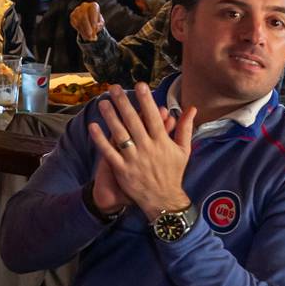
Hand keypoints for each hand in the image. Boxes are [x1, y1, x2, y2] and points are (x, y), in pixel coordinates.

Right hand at [70, 1, 105, 41]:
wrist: (88, 20)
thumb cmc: (96, 22)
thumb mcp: (100, 24)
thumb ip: (99, 26)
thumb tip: (95, 29)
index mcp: (93, 6)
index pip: (93, 10)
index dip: (93, 19)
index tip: (95, 28)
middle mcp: (84, 6)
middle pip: (84, 16)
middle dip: (87, 26)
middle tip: (90, 35)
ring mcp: (77, 10)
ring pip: (79, 20)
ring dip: (83, 30)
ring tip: (88, 37)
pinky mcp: (72, 16)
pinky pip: (75, 23)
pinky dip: (80, 30)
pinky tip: (84, 34)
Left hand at [86, 83, 194, 215]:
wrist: (163, 200)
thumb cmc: (173, 173)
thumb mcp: (183, 150)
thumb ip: (185, 128)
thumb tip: (190, 108)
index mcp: (162, 142)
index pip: (153, 117)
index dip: (146, 101)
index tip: (139, 86)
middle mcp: (147, 148)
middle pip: (133, 121)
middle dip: (123, 103)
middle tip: (114, 89)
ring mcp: (133, 159)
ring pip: (120, 134)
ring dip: (110, 117)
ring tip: (102, 102)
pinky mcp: (122, 170)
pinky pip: (109, 152)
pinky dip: (101, 140)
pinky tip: (93, 127)